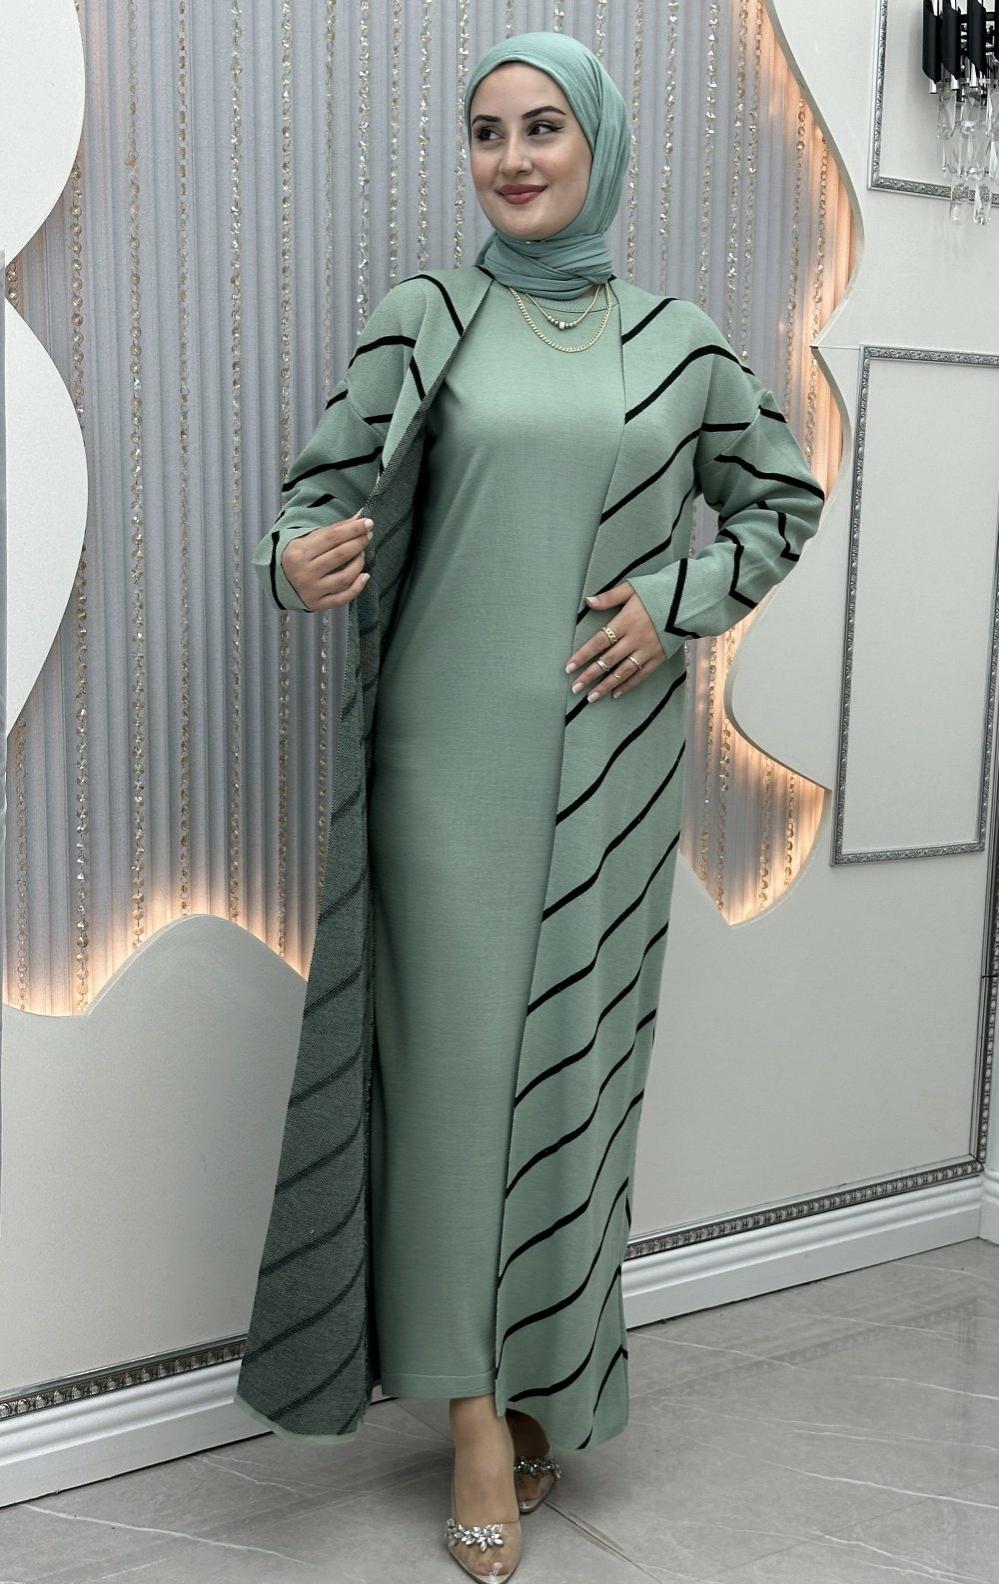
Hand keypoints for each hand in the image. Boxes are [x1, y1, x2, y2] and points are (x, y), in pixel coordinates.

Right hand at [282, 513, 373, 610]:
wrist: (281, 581)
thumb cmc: (300, 556)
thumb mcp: (310, 539)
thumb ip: (335, 529)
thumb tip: (360, 517)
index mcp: (299, 552)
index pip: (332, 537)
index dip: (353, 529)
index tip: (368, 523)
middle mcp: (304, 572)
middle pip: (340, 555)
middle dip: (358, 543)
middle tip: (368, 535)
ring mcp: (311, 590)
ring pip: (344, 577)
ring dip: (359, 563)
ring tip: (362, 554)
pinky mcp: (317, 604)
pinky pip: (342, 598)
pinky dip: (357, 588)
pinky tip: (365, 576)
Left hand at [565, 581, 665, 700]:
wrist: (689, 600)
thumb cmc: (657, 592)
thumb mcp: (632, 588)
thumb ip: (609, 597)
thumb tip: (588, 601)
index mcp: (626, 621)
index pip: (599, 641)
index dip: (583, 655)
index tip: (569, 667)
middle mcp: (635, 638)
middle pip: (608, 660)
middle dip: (590, 675)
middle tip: (575, 688)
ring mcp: (648, 650)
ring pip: (623, 671)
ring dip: (606, 685)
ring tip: (591, 697)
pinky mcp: (659, 657)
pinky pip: (641, 674)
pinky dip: (628, 685)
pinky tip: (616, 694)